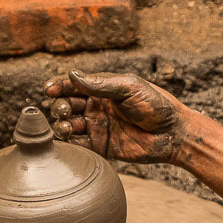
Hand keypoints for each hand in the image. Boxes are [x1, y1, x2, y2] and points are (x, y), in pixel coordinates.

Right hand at [43, 70, 187, 163]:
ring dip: (62, 125)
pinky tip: (69, 140)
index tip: (49, 90)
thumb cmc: (156, 105)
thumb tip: (72, 75)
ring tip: (67, 126)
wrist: (173, 133)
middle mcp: (96, 107)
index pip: (73, 86)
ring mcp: (98, 127)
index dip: (58, 87)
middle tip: (63, 109)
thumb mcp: (129, 88)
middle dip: (59, 106)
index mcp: (102, 89)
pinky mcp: (102, 147)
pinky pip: (79, 146)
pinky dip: (70, 144)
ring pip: (69, 126)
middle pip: (67, 105)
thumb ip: (100, 84)